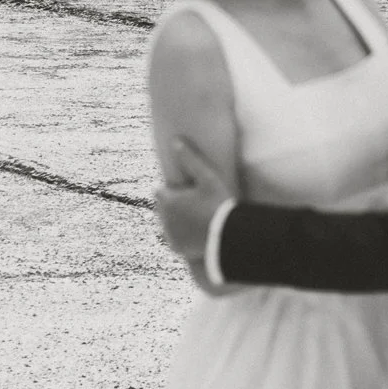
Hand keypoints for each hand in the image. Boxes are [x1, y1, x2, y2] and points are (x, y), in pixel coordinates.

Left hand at [154, 134, 234, 258]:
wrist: (227, 235)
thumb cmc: (218, 202)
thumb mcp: (207, 177)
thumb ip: (190, 159)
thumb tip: (175, 140)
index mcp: (167, 200)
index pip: (159, 191)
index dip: (172, 189)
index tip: (187, 190)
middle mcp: (163, 218)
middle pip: (163, 207)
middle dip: (173, 205)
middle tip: (195, 203)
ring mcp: (169, 234)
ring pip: (168, 223)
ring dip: (177, 219)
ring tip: (198, 217)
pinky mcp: (176, 248)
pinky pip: (175, 238)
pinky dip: (182, 235)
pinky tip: (197, 230)